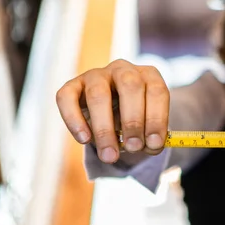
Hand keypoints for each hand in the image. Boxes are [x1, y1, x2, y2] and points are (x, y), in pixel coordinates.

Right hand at [55, 59, 169, 163]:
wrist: (110, 114)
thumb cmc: (134, 120)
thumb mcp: (146, 127)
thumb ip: (150, 137)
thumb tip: (151, 146)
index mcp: (149, 76)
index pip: (157, 91)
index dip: (157, 118)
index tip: (154, 144)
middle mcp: (124, 70)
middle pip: (130, 86)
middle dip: (133, 121)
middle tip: (133, 148)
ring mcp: (97, 75)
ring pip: (98, 94)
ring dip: (104, 128)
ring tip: (110, 155)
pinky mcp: (73, 85)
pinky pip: (67, 98)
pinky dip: (74, 120)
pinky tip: (85, 140)